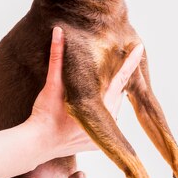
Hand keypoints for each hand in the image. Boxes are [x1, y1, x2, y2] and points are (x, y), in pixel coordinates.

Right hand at [30, 26, 143, 156]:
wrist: (36, 144)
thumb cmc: (44, 114)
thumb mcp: (51, 85)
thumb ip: (57, 58)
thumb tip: (58, 31)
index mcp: (98, 104)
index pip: (120, 78)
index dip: (130, 62)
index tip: (140, 48)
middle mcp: (105, 121)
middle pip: (117, 95)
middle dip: (115, 83)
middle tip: (108, 71)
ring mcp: (102, 136)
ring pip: (112, 110)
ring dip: (107, 99)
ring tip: (95, 93)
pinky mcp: (96, 146)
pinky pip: (104, 126)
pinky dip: (100, 117)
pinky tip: (86, 114)